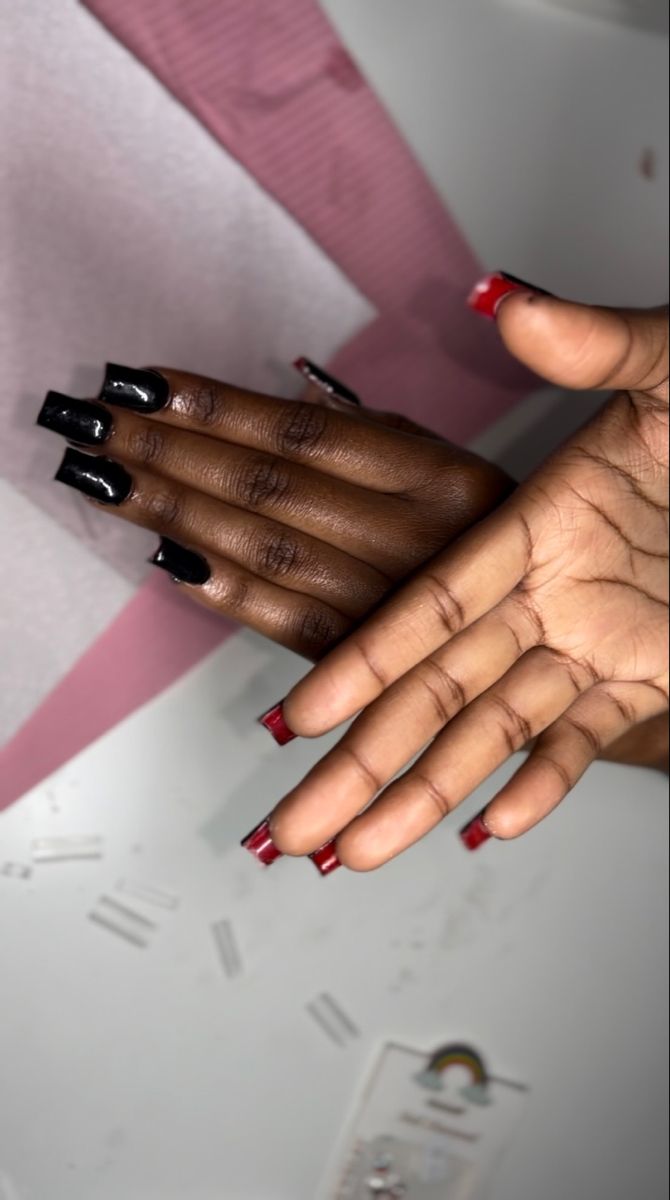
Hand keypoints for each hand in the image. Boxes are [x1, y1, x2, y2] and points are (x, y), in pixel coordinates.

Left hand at [40, 363, 512, 659]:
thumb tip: (276, 403)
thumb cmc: (493, 547)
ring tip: (109, 480)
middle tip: (98, 425)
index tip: (144, 384)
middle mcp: (418, 543)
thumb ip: (372, 438)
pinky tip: (167, 557)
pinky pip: (284, 624)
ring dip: (177, 513)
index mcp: (443, 482)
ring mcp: (392, 609)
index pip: (306, 432)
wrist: (545, 644)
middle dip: (174, 452)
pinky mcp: (371, 663)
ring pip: (266, 552)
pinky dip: (221, 590)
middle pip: (272, 487)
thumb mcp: (456, 471)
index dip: (216, 406)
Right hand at [269, 292, 668, 868]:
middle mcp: (550, 593)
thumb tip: (510, 305)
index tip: (301, 714)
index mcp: (538, 522)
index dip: (364, 662)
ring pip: (495, 732)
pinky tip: (494, 827)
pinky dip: (548, 785)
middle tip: (295, 826)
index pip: (430, 604)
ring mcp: (599, 641)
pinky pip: (590, 741)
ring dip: (429, 793)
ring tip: (362, 851)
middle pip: (436, 691)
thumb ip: (595, 347)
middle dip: (362, 763)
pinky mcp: (654, 675)